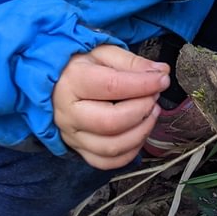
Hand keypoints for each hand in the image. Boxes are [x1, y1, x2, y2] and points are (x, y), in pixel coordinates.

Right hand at [52, 45, 170, 169]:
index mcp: (73, 81)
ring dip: (141, 131)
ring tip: (150, 112)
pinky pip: (106, 162)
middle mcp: (68, 112)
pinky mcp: (77, 150)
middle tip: (154, 97)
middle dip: (142, 110)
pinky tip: (138, 132)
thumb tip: (161, 72)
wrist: (54, 83)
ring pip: (111, 146)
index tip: (162, 80)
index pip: (112, 86)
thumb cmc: (81, 65)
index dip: (143, 84)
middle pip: (111, 122)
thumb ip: (132, 62)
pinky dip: (129, 151)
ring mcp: (71, 135)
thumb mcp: (103, 53)